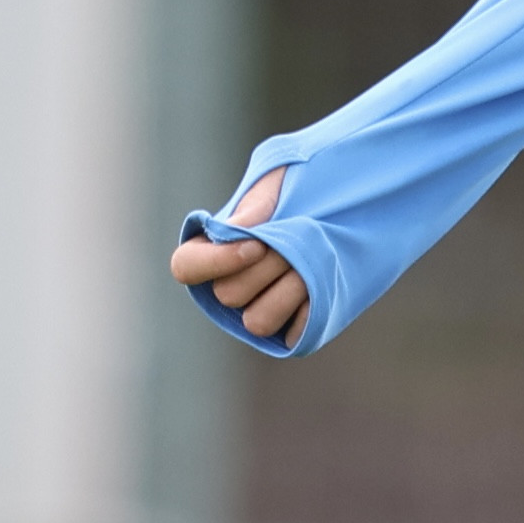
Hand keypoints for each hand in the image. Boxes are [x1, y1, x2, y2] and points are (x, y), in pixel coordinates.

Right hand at [169, 166, 307, 342]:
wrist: (337, 212)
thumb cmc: (295, 195)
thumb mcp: (276, 187)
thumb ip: (256, 206)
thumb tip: (237, 232)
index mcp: (210, 250)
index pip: (186, 267)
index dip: (218, 260)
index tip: (257, 244)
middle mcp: (228, 286)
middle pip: (228, 295)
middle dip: (269, 266)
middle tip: (295, 241)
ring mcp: (257, 310)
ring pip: (258, 322)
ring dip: (289, 290)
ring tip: (311, 263)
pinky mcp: (288, 328)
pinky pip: (291, 335)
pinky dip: (310, 311)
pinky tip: (324, 284)